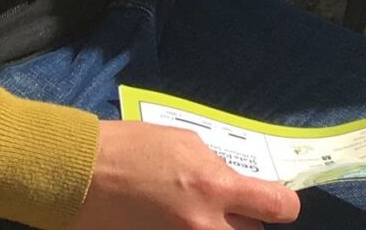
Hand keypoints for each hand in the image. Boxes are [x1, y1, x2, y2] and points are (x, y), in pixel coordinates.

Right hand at [75, 119, 301, 229]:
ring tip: (198, 213)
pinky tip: (176, 220)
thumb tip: (236, 187)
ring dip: (219, 229)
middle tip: (229, 207)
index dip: (282, 204)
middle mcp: (205, 227)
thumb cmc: (132, 149)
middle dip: (245, 220)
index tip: (277, 201)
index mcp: (215, 188)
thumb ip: (217, 169)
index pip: (278, 208)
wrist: (83, 176)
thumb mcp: (186, 145)